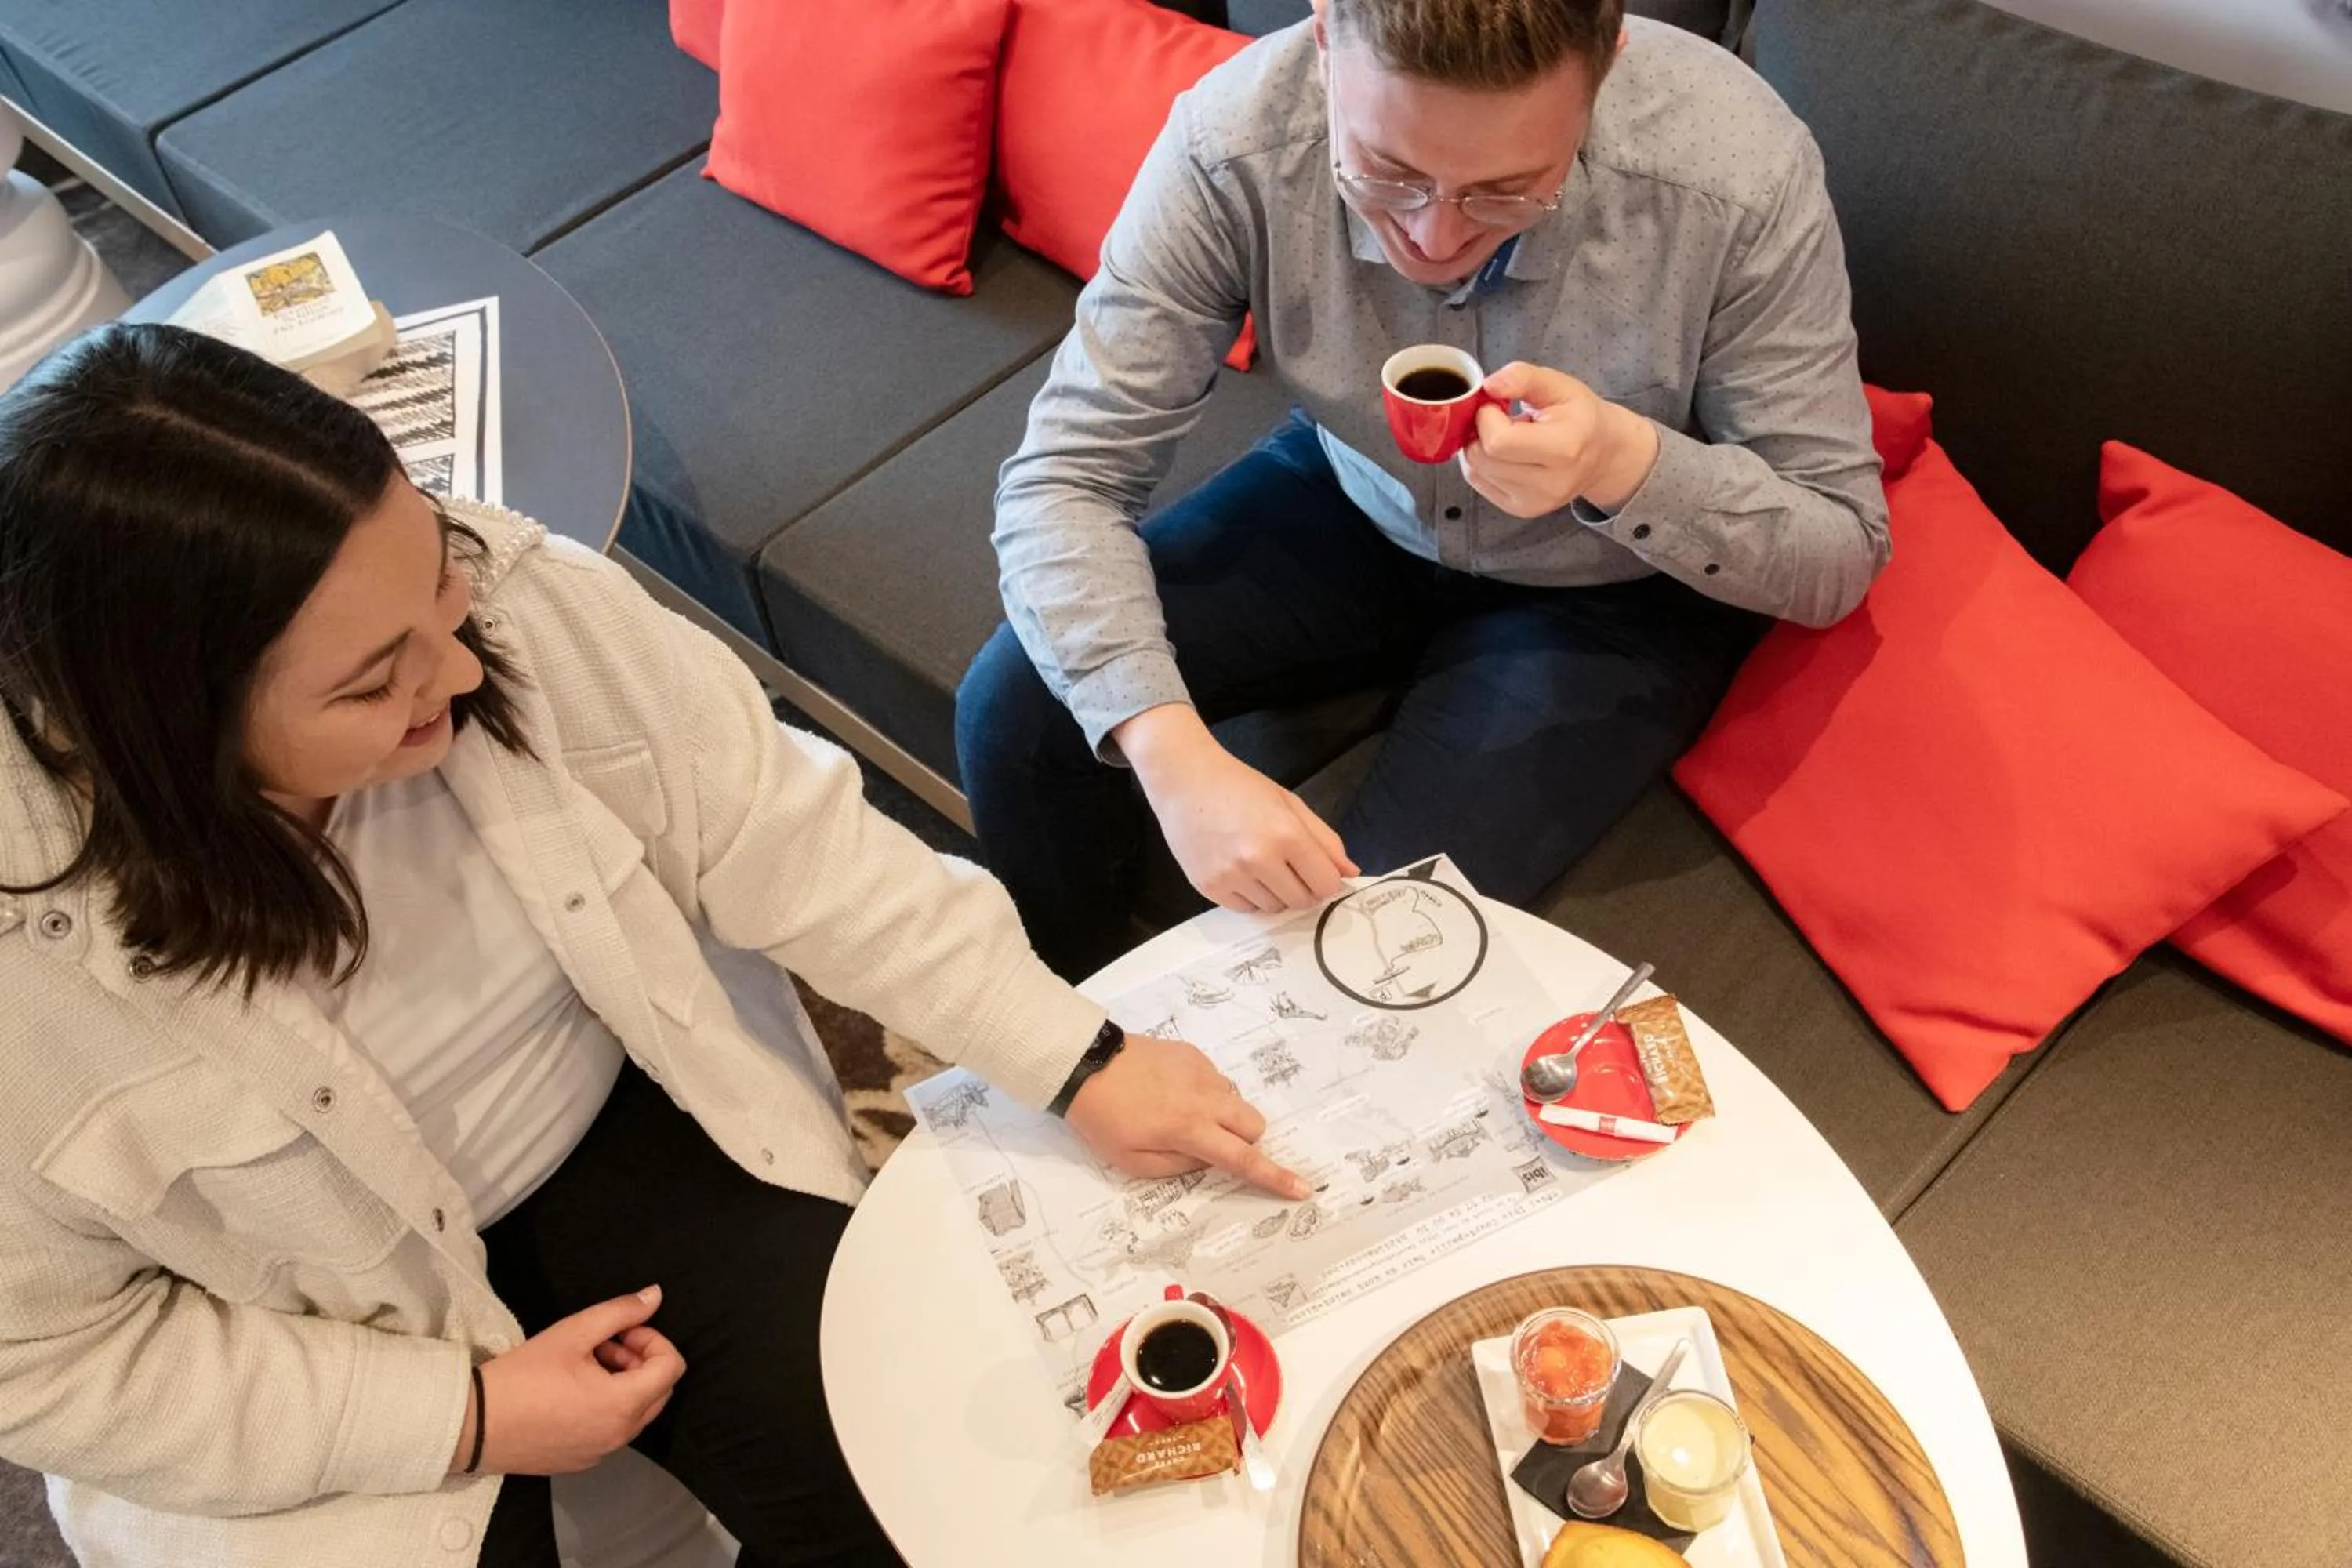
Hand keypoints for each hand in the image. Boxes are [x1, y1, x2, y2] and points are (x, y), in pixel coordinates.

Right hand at [451, 1286, 686, 1475]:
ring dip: (624, 1382)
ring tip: (584, 1364)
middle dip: (641, 1360)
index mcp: (623, 1405)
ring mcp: (602, 1453)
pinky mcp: (582, 1461)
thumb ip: (620, 1312)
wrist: (472, 1425)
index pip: (672, 1367)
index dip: (653, 1340)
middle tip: (604, 1345)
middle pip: (659, 1390)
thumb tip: (655, 1295)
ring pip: (637, 1411)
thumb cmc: (522, 1376)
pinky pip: (613, 1430)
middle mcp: (620, 1435)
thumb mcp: (572, 1333)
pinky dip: (607, 1406)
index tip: (621, 1332)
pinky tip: (571, 1391)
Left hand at [1067, 1034, 1311, 1198]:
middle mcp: (1204, 1098)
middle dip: (1246, 1140)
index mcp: (1189, 1129)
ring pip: (1236, 1100)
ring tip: (1184, 1117)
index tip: (1302, 1188)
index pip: (1243, 1158)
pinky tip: (1173, 1094)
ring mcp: (1201, 1071)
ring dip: (1224, 1116)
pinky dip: (1207, 1094)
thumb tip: (1208, 1158)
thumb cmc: (1104, 1120)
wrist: (1084, 1065)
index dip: (1274, 1176)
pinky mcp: (1192, 1054)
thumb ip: (1179, 1166)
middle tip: (1213, 1145)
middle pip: (1254, 1123)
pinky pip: (1216, 1080)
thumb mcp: (1133, 1161)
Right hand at [1115, 705, 1358, 913]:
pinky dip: (1251, 897)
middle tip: (1290, 866)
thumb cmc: (1240, 786)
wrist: (1185, 780)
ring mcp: (1231, 876)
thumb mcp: (1289, 804)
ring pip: (1274, 908)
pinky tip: (1242, 872)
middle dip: (1304, 888)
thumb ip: (1324, 839)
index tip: (1319, 871)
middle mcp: (1259, 859)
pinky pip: (1245, 910)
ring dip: (1276, 893)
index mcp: (1286, 834)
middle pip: (1302, 900)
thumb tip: (1350, 872)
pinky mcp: (1209, 887)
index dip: (1328, 880)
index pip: (1326, 883)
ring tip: (1262, 865)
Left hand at [1458, 362, 1660, 517]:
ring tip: (1508, 436)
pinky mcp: (1520, 510)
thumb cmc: (1580, 417)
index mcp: (1564, 449)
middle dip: (1480, 431)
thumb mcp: (1558, 385)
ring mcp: (1534, 502)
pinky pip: (1478, 483)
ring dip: (1480, 447)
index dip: (1487, 417)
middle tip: (1501, 418)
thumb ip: (1523, 377)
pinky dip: (1482, 464)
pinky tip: (1505, 453)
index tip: (1498, 405)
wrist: (1603, 454)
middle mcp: (1549, 484)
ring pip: (1475, 471)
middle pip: (1481, 457)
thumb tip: (1489, 385)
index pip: (1499, 441)